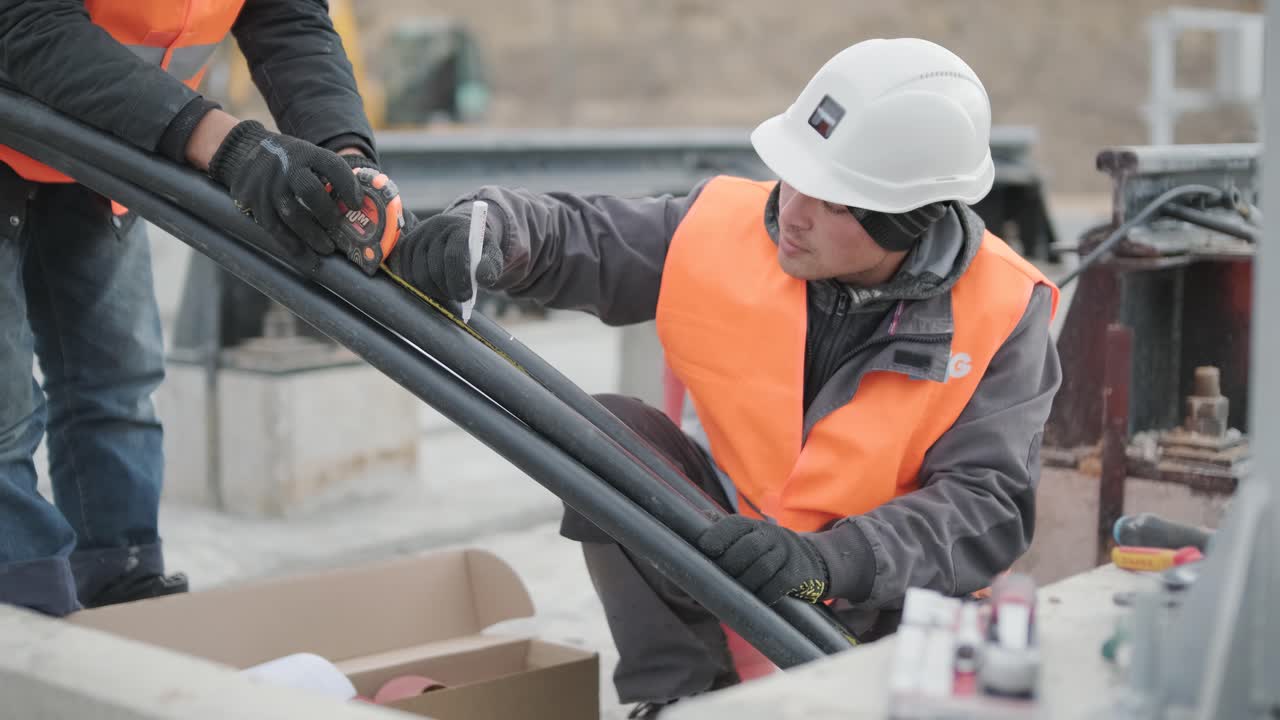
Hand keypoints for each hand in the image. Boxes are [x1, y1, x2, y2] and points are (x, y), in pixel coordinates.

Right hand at [208, 120, 361, 255]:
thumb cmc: (292, 162)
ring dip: (311, 235)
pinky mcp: (251, 199)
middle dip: (327, 213)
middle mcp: (285, 166)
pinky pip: (272, 227)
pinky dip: (291, 245)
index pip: (332, 166)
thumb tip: (362, 206)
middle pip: (309, 191)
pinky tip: (305, 257)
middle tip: (338, 229)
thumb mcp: (311, 157)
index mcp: (306, 153)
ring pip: (290, 213)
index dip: (348, 186)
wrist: (248, 151)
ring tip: (326, 249)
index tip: (358, 205)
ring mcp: (267, 183)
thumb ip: (332, 176)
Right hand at [386, 207, 502, 302]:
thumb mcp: (492, 254)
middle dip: (448, 289)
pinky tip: (435, 286)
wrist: (458, 231)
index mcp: (458, 227)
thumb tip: (483, 279)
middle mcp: (435, 227)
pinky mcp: (405, 245)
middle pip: (435, 269)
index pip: (454, 256)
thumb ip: (492, 266)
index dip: (460, 280)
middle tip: (458, 297)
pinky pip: (407, 275)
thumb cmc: (477, 248)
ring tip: (448, 291)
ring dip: (434, 291)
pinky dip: (421, 287)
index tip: (466, 297)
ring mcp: (417, 236)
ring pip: (419, 275)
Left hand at [696, 515, 829, 604]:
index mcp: (755, 526)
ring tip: (736, 592)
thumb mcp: (751, 537)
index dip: (718, 535)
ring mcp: (787, 554)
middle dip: (730, 564)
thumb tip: (691, 532)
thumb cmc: (768, 552)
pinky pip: (778, 585)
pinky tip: (756, 598)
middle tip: (720, 578)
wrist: (812, 560)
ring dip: (745, 583)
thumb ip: (726, 536)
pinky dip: (763, 594)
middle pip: (749, 547)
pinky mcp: (797, 574)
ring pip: (762, 567)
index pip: (734, 524)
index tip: (705, 548)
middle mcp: (772, 536)